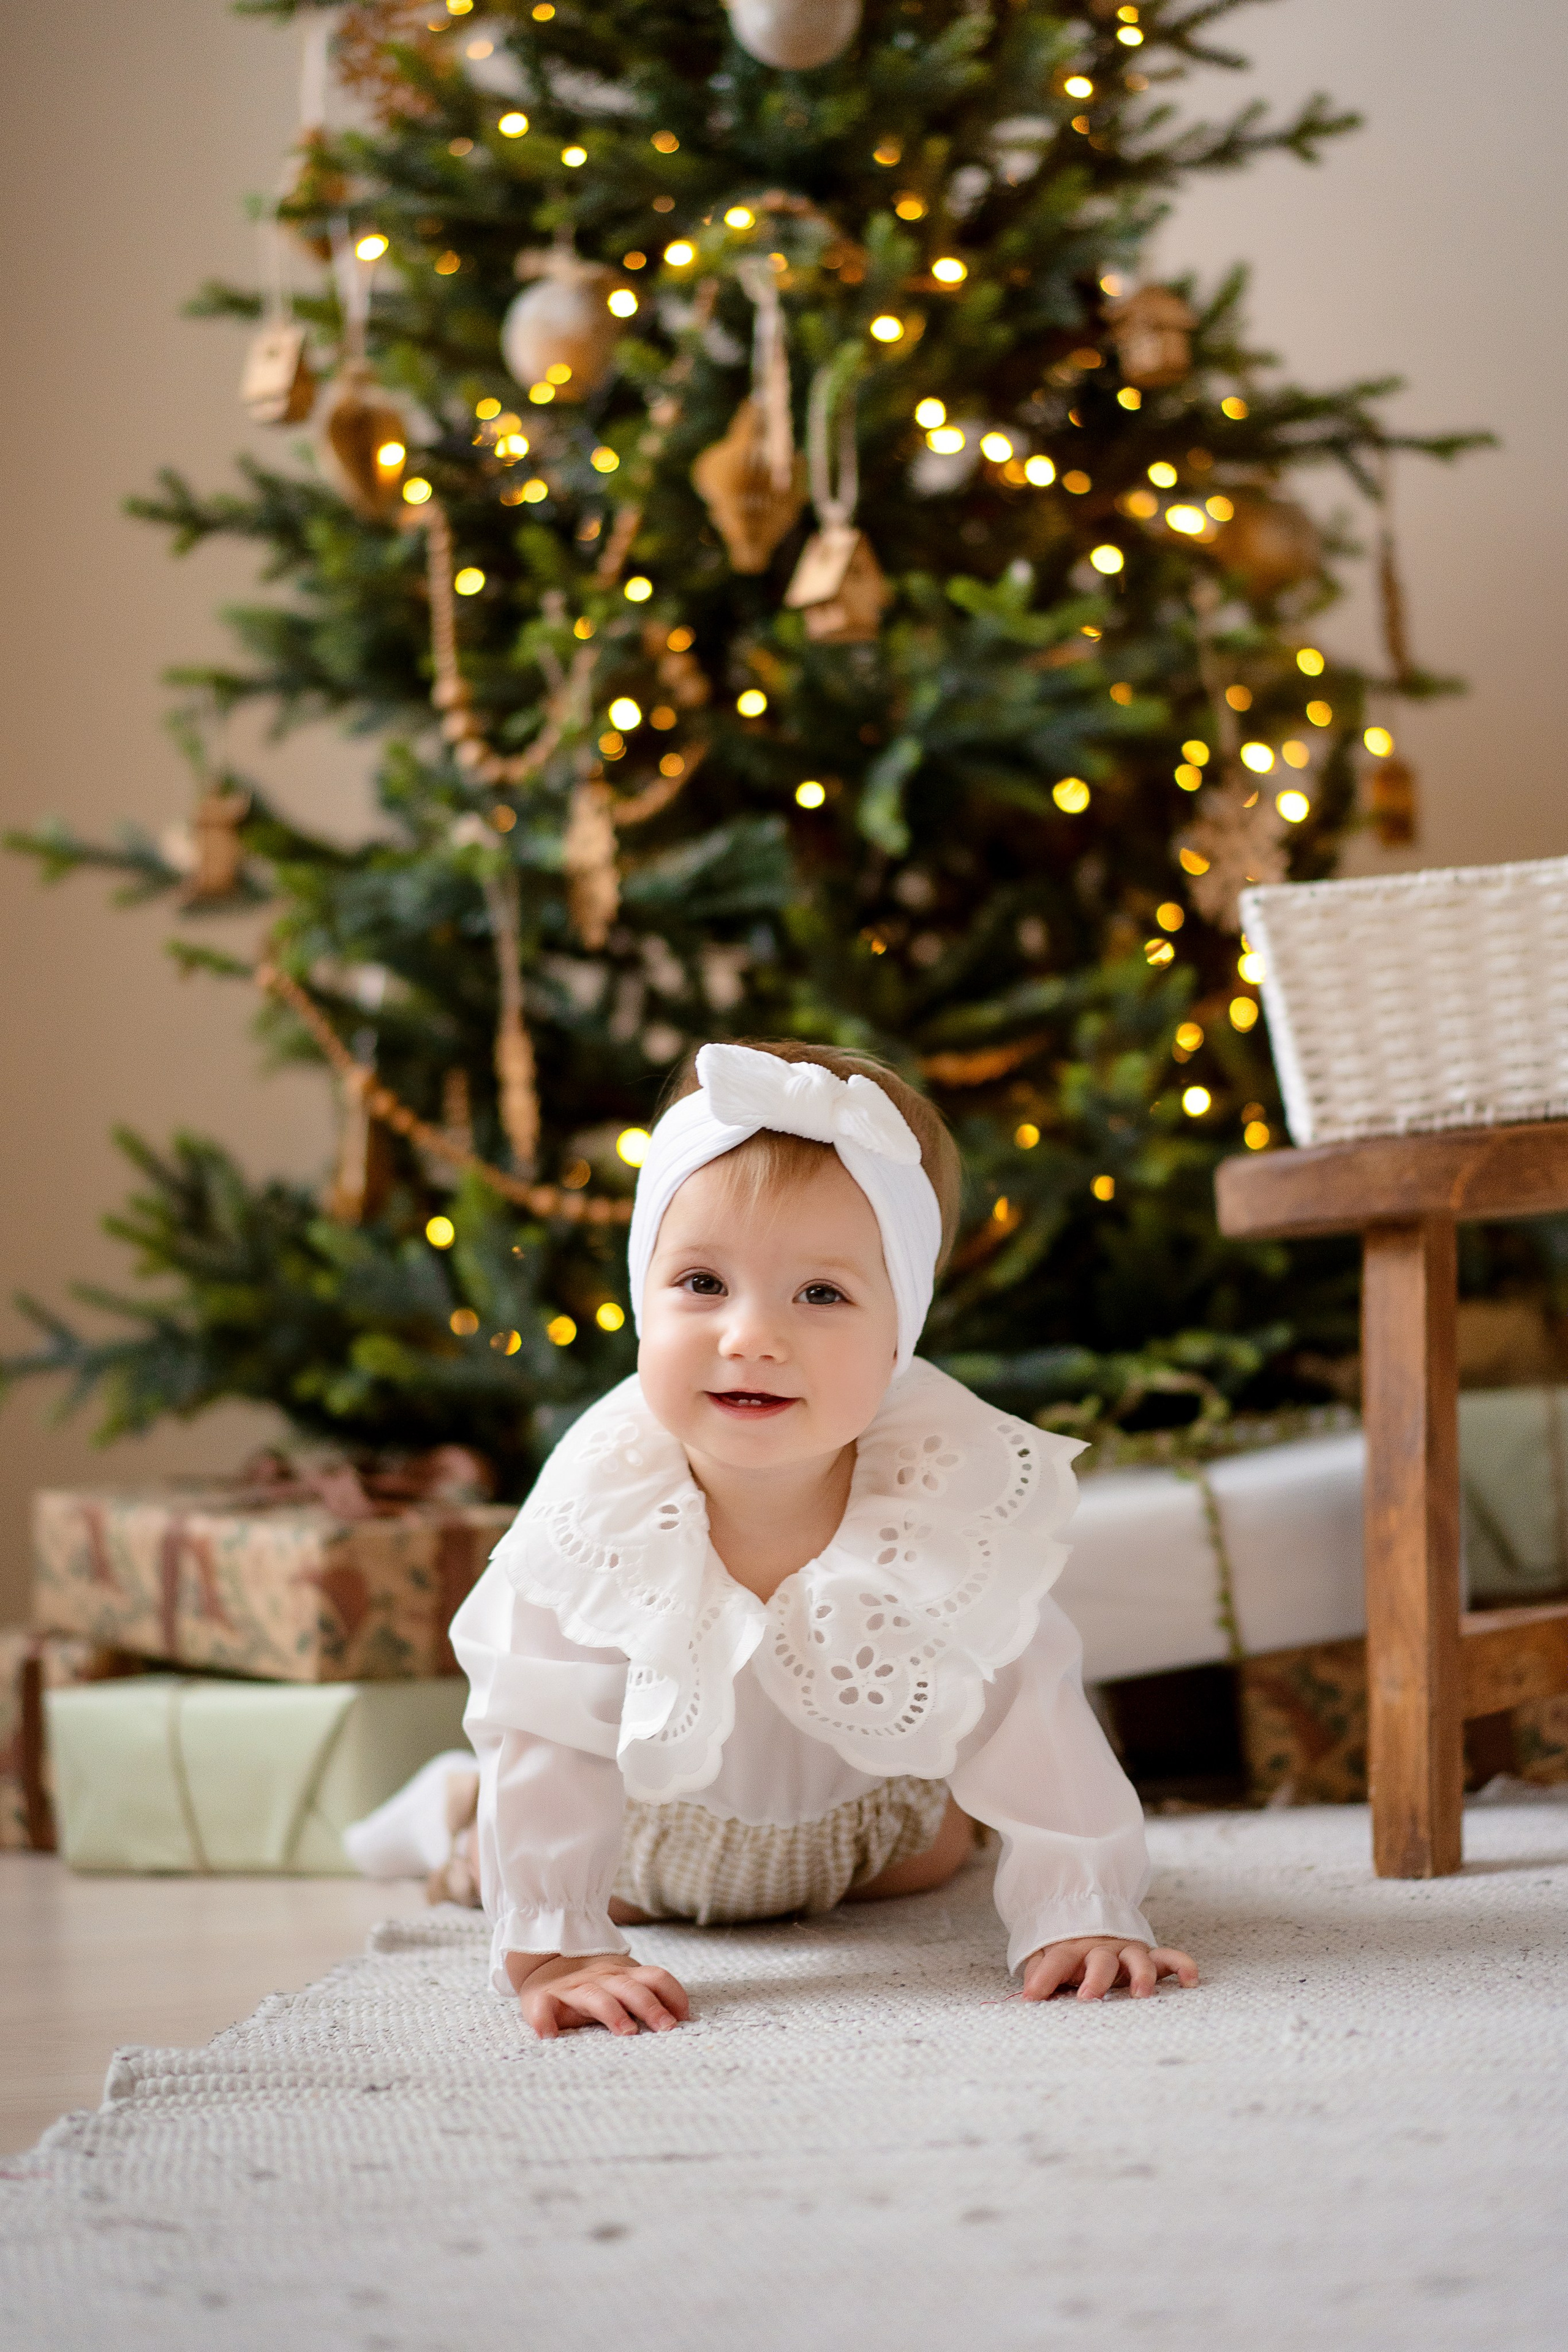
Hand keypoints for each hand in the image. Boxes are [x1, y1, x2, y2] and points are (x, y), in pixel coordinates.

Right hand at [506, 1949, 690, 2039]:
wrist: (546, 1964)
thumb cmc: (596, 1984)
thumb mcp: (624, 1983)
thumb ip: (649, 1995)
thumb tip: (685, 2018)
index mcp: (625, 1976)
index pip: (655, 1977)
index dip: (673, 1994)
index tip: (685, 2016)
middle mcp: (602, 1979)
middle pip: (630, 1988)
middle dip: (650, 2006)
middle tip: (666, 2028)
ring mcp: (573, 1989)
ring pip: (595, 1997)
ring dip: (612, 2012)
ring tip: (626, 2031)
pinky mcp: (543, 1999)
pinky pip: (543, 2008)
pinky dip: (545, 2020)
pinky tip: (549, 2035)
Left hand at [1021, 1936, 1197, 2002]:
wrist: (1093, 1915)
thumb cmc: (1070, 1950)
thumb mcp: (1047, 1955)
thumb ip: (1040, 1972)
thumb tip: (1028, 1994)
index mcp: (1072, 1949)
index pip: (1055, 1960)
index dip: (1043, 1978)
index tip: (1032, 1997)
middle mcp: (1102, 1949)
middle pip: (1100, 1960)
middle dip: (1095, 1979)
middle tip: (1088, 1997)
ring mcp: (1128, 1951)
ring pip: (1137, 1959)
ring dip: (1140, 1975)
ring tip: (1141, 1995)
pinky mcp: (1150, 1956)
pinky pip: (1170, 1958)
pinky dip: (1182, 1965)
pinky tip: (1191, 1980)